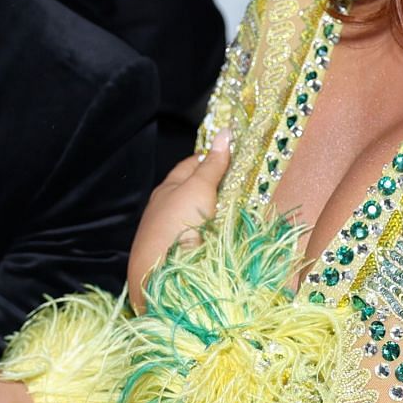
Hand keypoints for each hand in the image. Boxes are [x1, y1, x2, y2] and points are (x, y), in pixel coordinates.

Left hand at [127, 130, 232, 309]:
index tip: (230, 155)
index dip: (210, 158)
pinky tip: (222, 234)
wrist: (160, 270)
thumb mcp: (199, 188)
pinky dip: (211, 231)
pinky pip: (198, 235)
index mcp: (168, 188)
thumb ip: (213, 165)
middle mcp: (167, 208)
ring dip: (213, 210)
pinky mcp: (176, 252)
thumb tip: (225, 132)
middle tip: (241, 180)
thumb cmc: (177, 222)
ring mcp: (170, 231)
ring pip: (194, 214)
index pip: (191, 165)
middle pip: (193, 190)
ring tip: (237, 207)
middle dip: (213, 184)